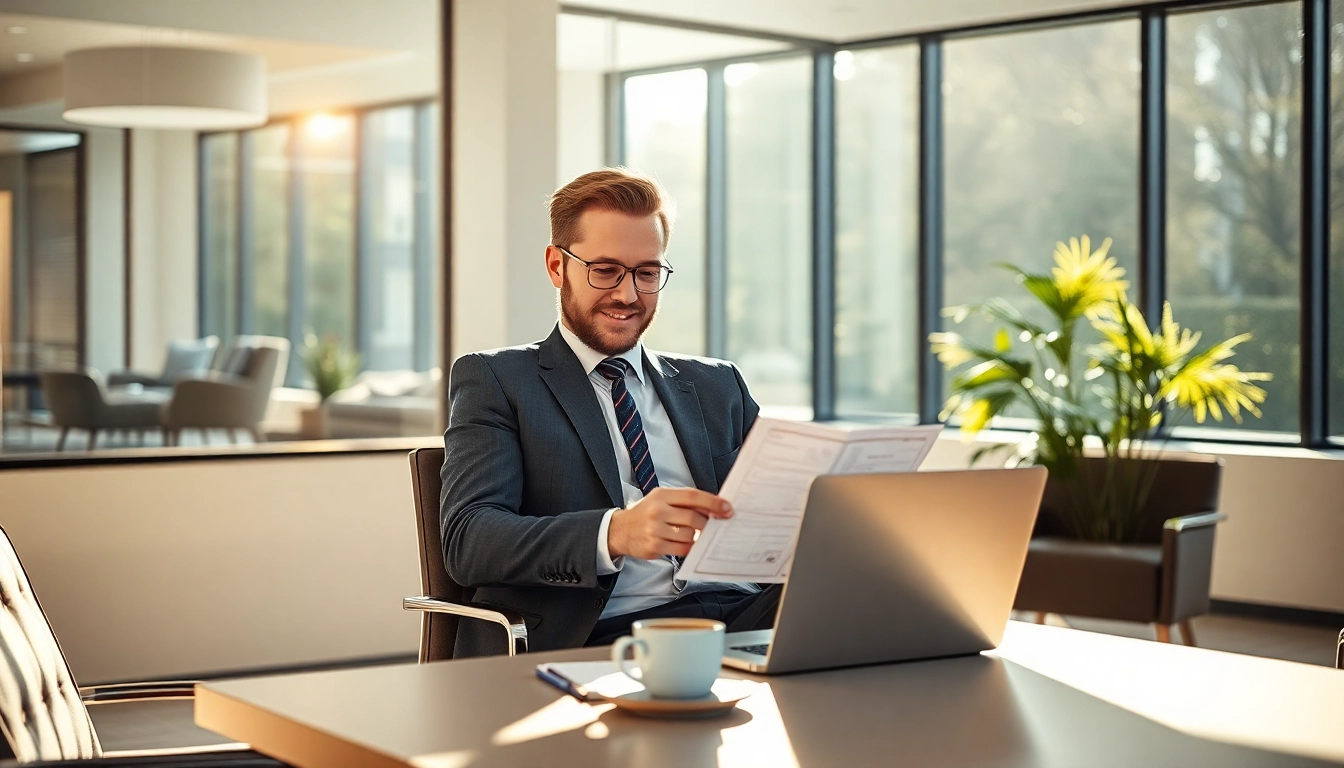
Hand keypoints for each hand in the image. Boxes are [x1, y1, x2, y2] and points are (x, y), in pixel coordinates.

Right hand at [607, 488, 732, 559]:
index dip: (712, 502)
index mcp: (661, 495)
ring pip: (689, 535)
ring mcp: (655, 530)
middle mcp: (657, 511)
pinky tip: (691, 545)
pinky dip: (690, 548)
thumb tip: (712, 508)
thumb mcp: (661, 500)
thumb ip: (683, 502)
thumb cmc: (645, 514)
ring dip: (698, 537)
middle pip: (693, 517)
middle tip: (715, 525)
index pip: (692, 496)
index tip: (727, 508)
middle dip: (708, 523)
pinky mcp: (654, 546)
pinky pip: (681, 549)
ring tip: (699, 535)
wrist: (620, 530)